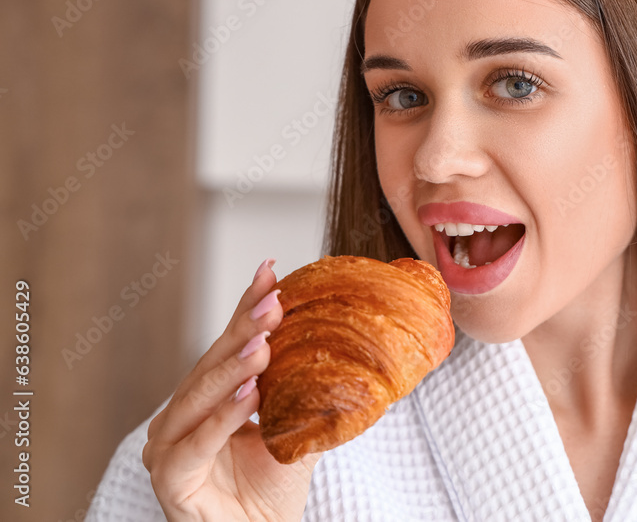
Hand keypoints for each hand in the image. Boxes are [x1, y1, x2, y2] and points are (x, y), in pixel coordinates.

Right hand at [142, 259, 320, 520]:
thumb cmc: (272, 489)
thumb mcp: (293, 428)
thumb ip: (304, 390)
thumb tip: (346, 345)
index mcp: (205, 400)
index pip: (228, 345)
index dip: (246, 308)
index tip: (269, 270)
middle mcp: (179, 417)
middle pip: (212, 363)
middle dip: (244, 329)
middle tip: (274, 300)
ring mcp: (167, 447)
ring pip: (198, 397)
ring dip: (232, 368)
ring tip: (264, 344)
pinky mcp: (169, 479)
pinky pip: (195, 443)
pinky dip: (223, 417)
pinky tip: (250, 394)